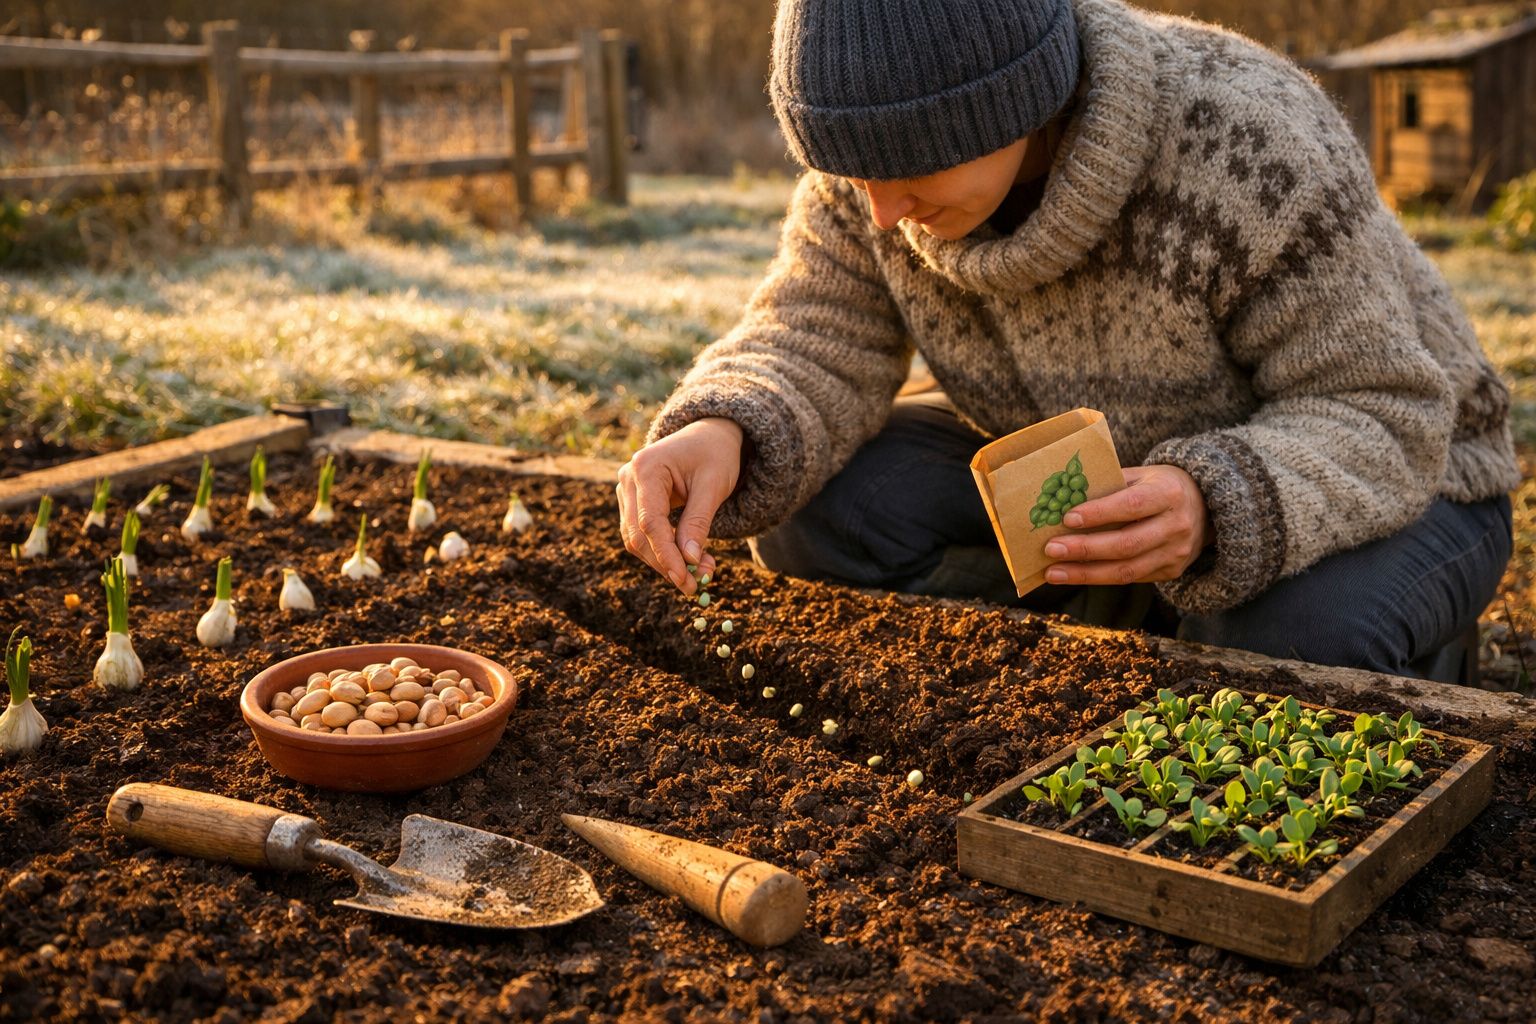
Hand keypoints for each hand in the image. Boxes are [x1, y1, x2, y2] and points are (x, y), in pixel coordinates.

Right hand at [617, 417, 742, 594]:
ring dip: (665, 562)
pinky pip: (641, 534)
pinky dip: (663, 551)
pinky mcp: (633, 501)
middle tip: (696, 585)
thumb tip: (690, 561)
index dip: (666, 555)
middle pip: (639, 535)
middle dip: (667, 564)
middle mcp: (628, 478)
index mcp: (646, 468)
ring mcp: (627, 490)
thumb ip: (698, 523)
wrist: (708, 435)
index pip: (650, 522)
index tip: (686, 580)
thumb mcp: (714, 486)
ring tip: (700, 572)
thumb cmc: (714, 454)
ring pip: (637, 539)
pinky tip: (688, 560)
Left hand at [1040, 465, 1210, 585]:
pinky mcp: (1172, 571)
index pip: (1131, 505)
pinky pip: (1131, 577)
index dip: (1099, 514)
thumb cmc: (1159, 486)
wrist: (1205, 506)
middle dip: (1085, 549)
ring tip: (1053, 572)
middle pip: (1126, 544)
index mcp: (1168, 493)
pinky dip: (1099, 578)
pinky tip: (1074, 575)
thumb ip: (1109, 486)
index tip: (1067, 518)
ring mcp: (1176, 552)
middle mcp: (1176, 526)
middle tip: (1051, 549)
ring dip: (1085, 574)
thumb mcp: (1141, 476)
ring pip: (1127, 570)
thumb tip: (1062, 499)